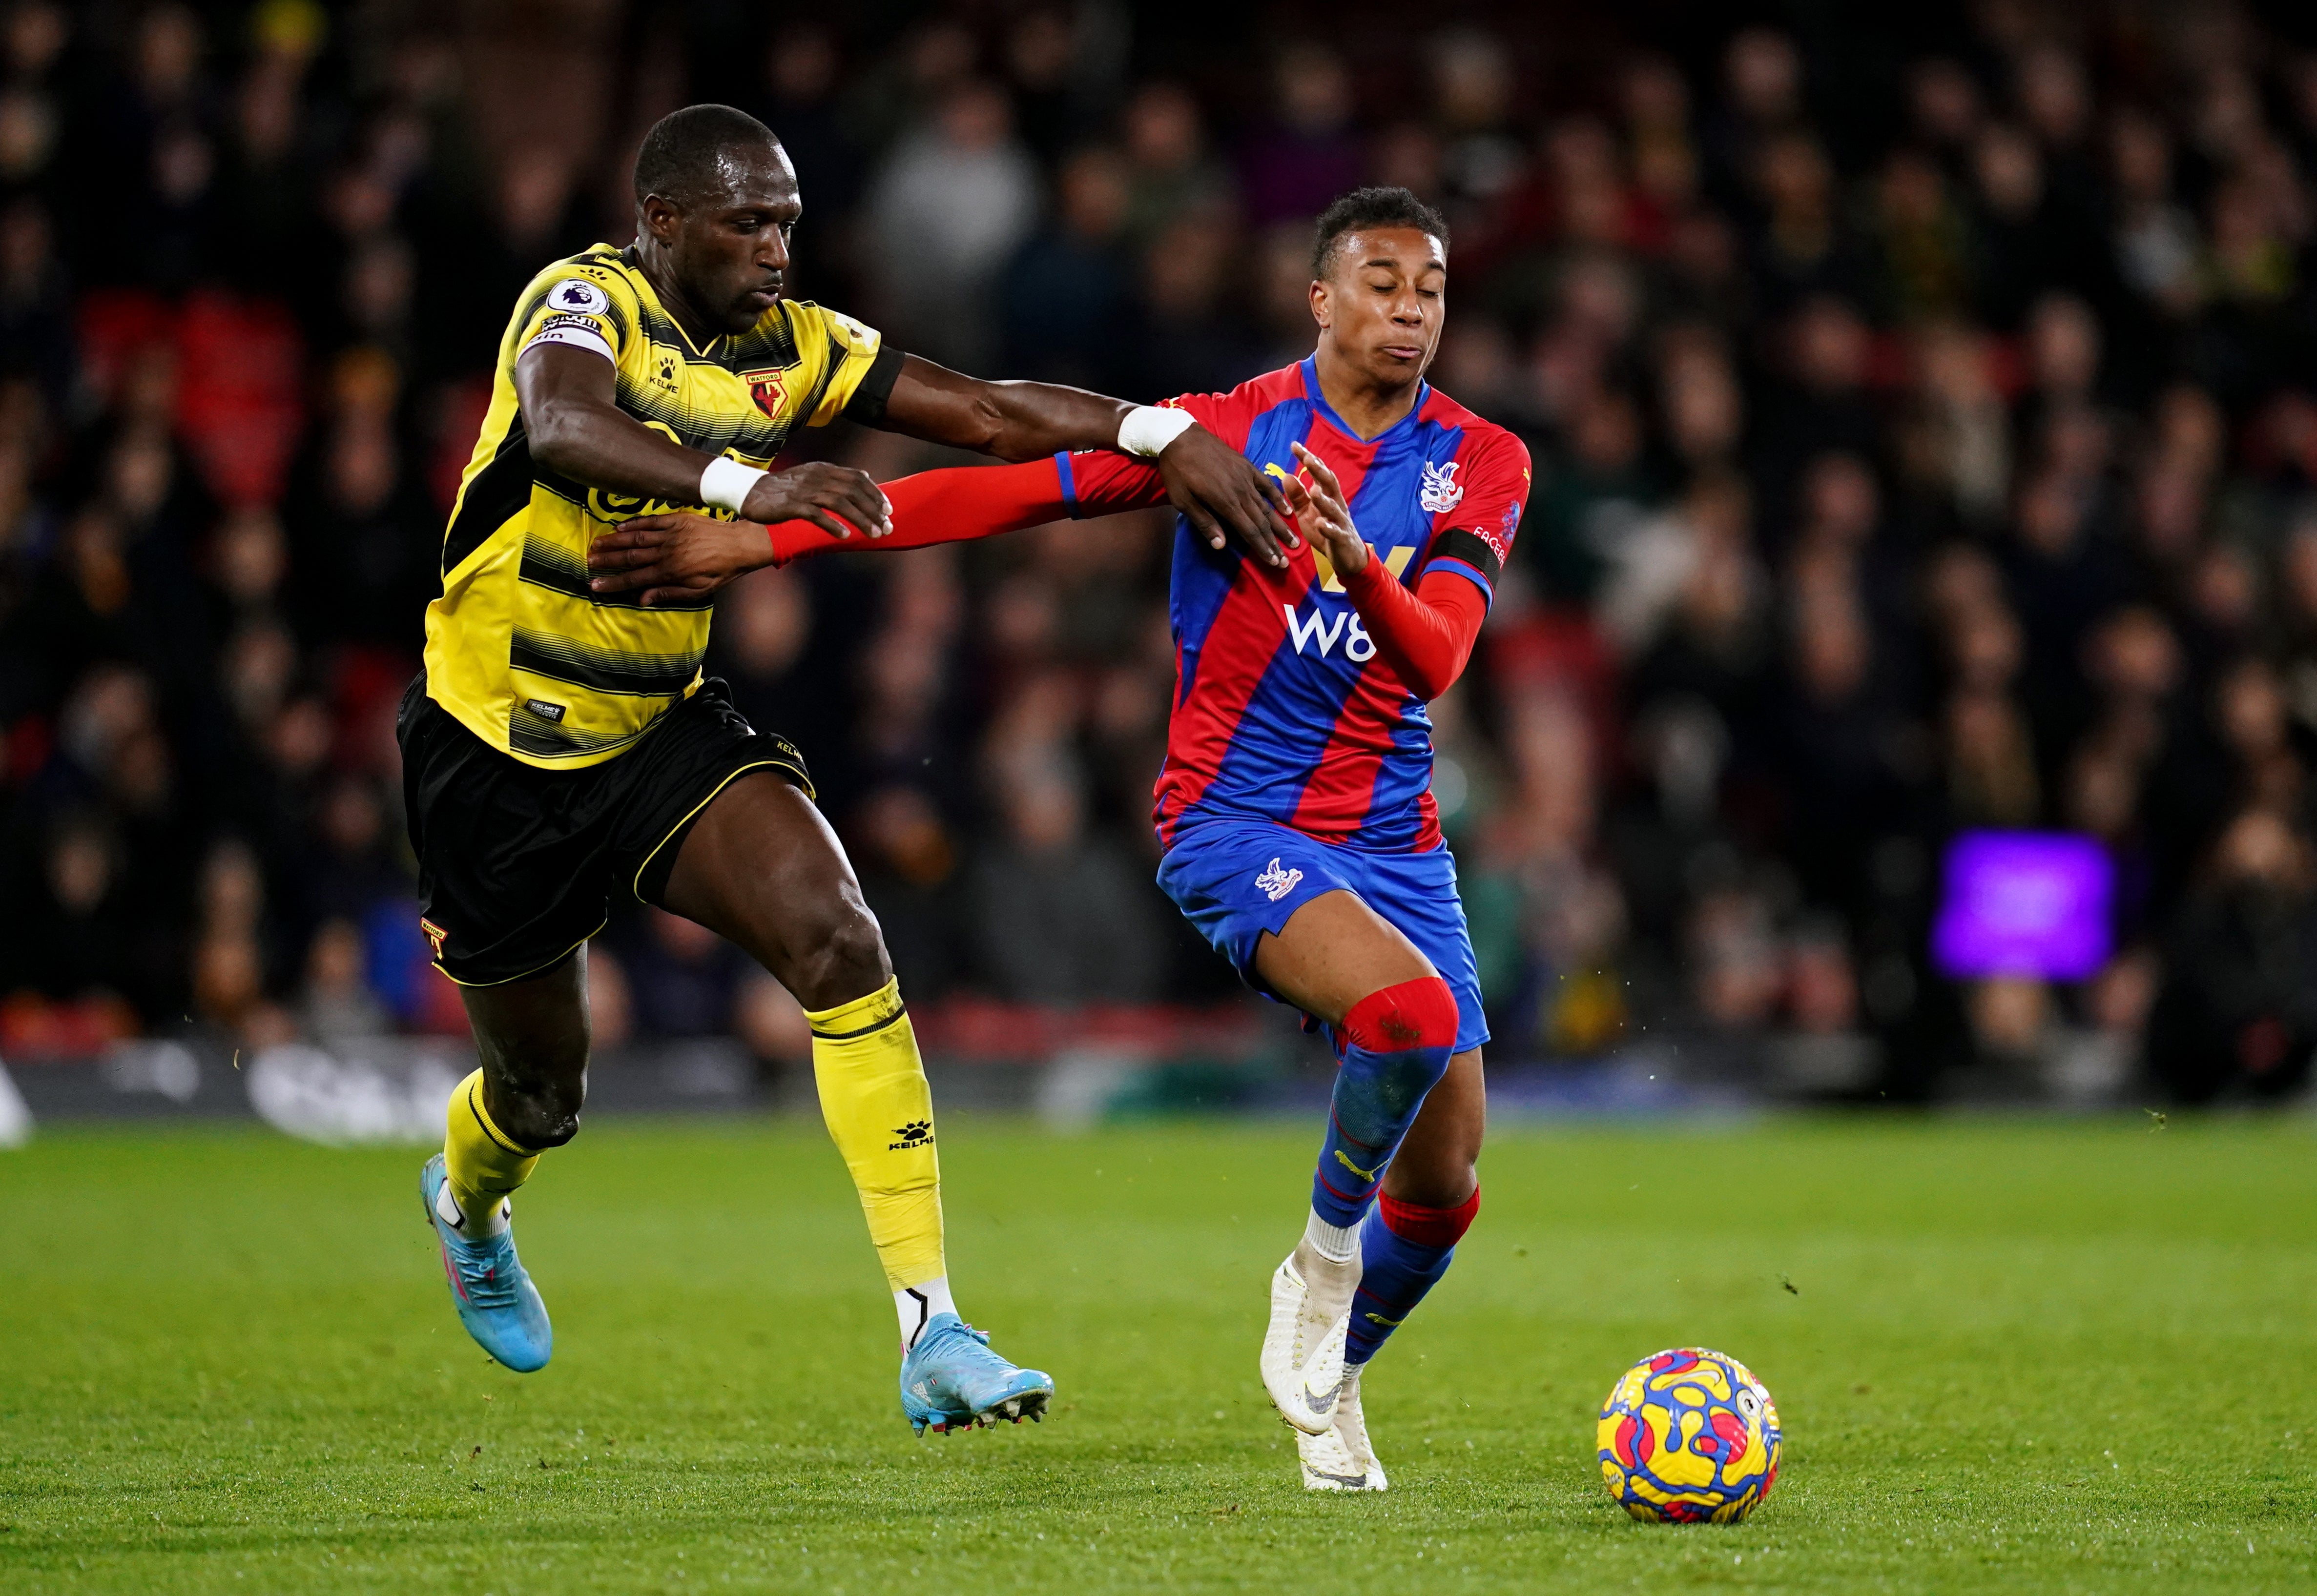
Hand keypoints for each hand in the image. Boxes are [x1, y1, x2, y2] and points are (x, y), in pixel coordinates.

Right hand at [587, 512, 772, 605]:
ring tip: (595, 544)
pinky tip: (619, 527)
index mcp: (671, 572)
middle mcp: (667, 552)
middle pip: (630, 557)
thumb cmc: (721, 571)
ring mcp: (671, 534)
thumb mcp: (699, 591)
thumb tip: (641, 599)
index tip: (595, 584)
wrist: (741, 544)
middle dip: (607, 560)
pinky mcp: (676, 520)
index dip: (613, 582)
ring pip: (636, 538)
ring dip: (614, 541)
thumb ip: (668, 594)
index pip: (635, 579)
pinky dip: (633, 524)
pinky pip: (650, 522)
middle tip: (587, 561)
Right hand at [738, 461, 892, 541]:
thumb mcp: (814, 477)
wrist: (750, 491)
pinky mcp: (791, 505)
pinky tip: (844, 536)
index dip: (876, 494)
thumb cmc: (786, 489)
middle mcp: (817, 476)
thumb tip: (865, 476)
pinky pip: (816, 514)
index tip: (889, 510)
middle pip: (853, 491)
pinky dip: (832, 525)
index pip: (857, 478)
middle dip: (873, 510)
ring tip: (874, 534)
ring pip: (839, 502)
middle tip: (888, 527)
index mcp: (824, 469)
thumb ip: (838, 477)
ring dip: (860, 519)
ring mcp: (804, 490)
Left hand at [1156, 425, 1300, 567]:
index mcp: (1225, 502)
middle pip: (1262, 523)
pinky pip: (1267, 484)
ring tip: (1294, 541)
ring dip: (1281, 526)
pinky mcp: (1247, 466)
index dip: (1263, 549)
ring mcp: (1246, 477)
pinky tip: (1288, 510)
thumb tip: (1221, 546)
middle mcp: (1241, 491)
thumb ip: (1204, 522)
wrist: (1180, 436)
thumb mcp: (1183, 500)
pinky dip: (1279, 498)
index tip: (1275, 563)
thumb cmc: (1177, 471)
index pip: (1250, 531)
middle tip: (1286, 562)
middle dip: (1275, 544)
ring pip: (1268, 506)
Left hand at [1285, 441, 1366, 575]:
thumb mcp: (1306, 512)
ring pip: (1334, 507)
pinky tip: (1319, 523)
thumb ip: (1297, 496)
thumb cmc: (1325, 529)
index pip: (1318, 473)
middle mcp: (1336, 503)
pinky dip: (1328, 527)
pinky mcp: (1342, 538)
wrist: (1347, 555)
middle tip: (1308, 459)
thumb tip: (1286, 476)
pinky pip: (1335, 532)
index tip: (1294, 445)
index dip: (1308, 459)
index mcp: (1327, 495)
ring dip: (1324, 499)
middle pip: (1330, 484)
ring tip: (1314, 491)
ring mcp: (1340, 521)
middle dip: (1320, 471)